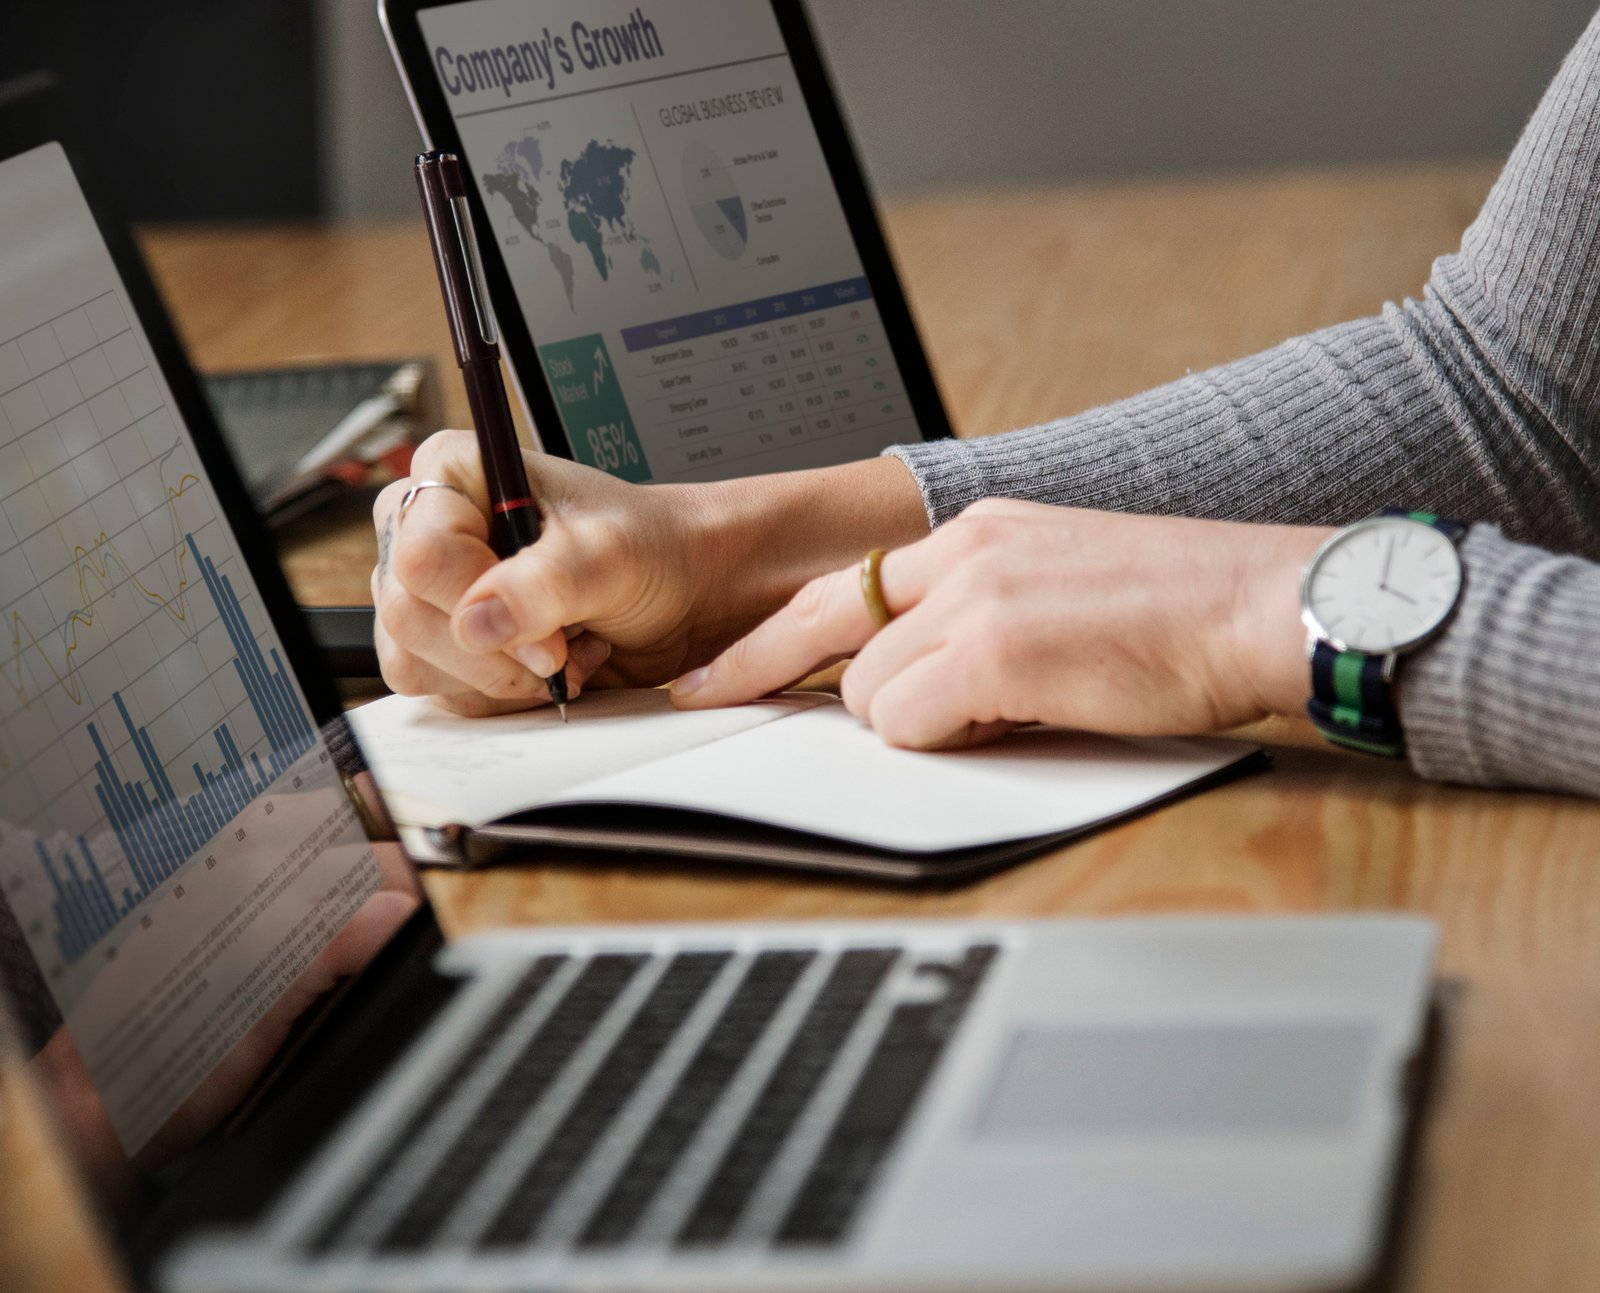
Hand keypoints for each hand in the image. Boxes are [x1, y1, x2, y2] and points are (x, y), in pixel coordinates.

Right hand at [372, 431, 926, 715]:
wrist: (683, 591)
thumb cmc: (652, 549)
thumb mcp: (610, 555)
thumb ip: (546, 583)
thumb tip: (478, 621)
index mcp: (455, 472)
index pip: (423, 553)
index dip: (480, 603)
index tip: (548, 631)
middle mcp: (429, 525)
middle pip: (408, 613)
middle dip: (492, 651)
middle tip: (561, 651)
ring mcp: (432, 588)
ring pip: (413, 658)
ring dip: (495, 676)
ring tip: (562, 650)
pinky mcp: (445, 640)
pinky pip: (437, 687)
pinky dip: (496, 692)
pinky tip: (546, 666)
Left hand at [672, 499, 1330, 748]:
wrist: (1268, 604)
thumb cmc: (1185, 612)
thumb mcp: (1063, 585)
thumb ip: (983, 616)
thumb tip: (926, 680)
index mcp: (980, 530)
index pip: (845, 583)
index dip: (770, 635)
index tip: (717, 669)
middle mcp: (965, 549)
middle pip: (830, 630)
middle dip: (775, 675)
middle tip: (709, 703)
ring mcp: (976, 596)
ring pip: (868, 689)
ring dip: (913, 720)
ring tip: (1000, 714)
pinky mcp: (997, 649)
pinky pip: (908, 721)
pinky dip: (944, 739)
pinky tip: (1016, 721)